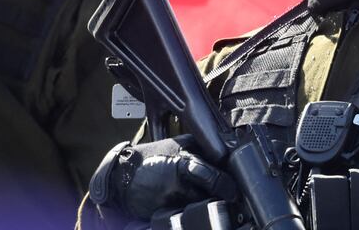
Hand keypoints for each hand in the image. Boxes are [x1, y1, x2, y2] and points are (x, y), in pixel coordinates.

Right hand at [89, 135, 237, 220]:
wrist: (122, 175)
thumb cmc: (154, 155)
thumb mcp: (180, 143)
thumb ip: (204, 148)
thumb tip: (227, 154)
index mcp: (183, 165)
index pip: (214, 179)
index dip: (228, 186)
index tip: (236, 190)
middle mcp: (176, 187)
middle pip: (209, 197)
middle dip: (221, 196)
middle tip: (229, 195)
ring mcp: (168, 203)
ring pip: (199, 208)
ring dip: (207, 203)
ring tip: (210, 197)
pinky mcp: (161, 214)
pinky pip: (184, 215)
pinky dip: (191, 210)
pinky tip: (192, 203)